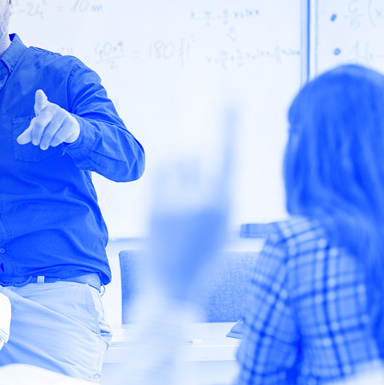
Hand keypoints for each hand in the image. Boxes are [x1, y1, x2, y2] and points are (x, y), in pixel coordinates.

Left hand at [15, 89, 80, 148]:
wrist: (68, 128)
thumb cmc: (48, 125)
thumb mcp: (37, 128)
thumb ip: (29, 133)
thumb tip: (19, 141)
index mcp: (43, 106)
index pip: (41, 101)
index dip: (40, 97)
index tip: (39, 93)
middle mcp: (54, 108)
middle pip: (39, 123)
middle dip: (35, 136)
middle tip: (35, 143)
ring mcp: (63, 115)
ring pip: (49, 134)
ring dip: (44, 143)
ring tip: (43, 145)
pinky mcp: (71, 123)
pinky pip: (58, 138)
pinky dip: (53, 143)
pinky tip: (53, 143)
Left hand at [147, 110, 235, 300]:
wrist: (174, 287)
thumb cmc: (204, 257)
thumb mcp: (225, 227)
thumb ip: (222, 194)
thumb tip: (211, 161)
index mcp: (226, 203)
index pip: (229, 154)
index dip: (229, 123)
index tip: (230, 97)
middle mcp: (201, 199)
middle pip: (198, 156)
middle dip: (196, 167)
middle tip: (192, 195)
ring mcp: (174, 202)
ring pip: (177, 162)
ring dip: (179, 171)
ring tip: (179, 201)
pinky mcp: (152, 206)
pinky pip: (159, 173)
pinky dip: (165, 176)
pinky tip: (167, 195)